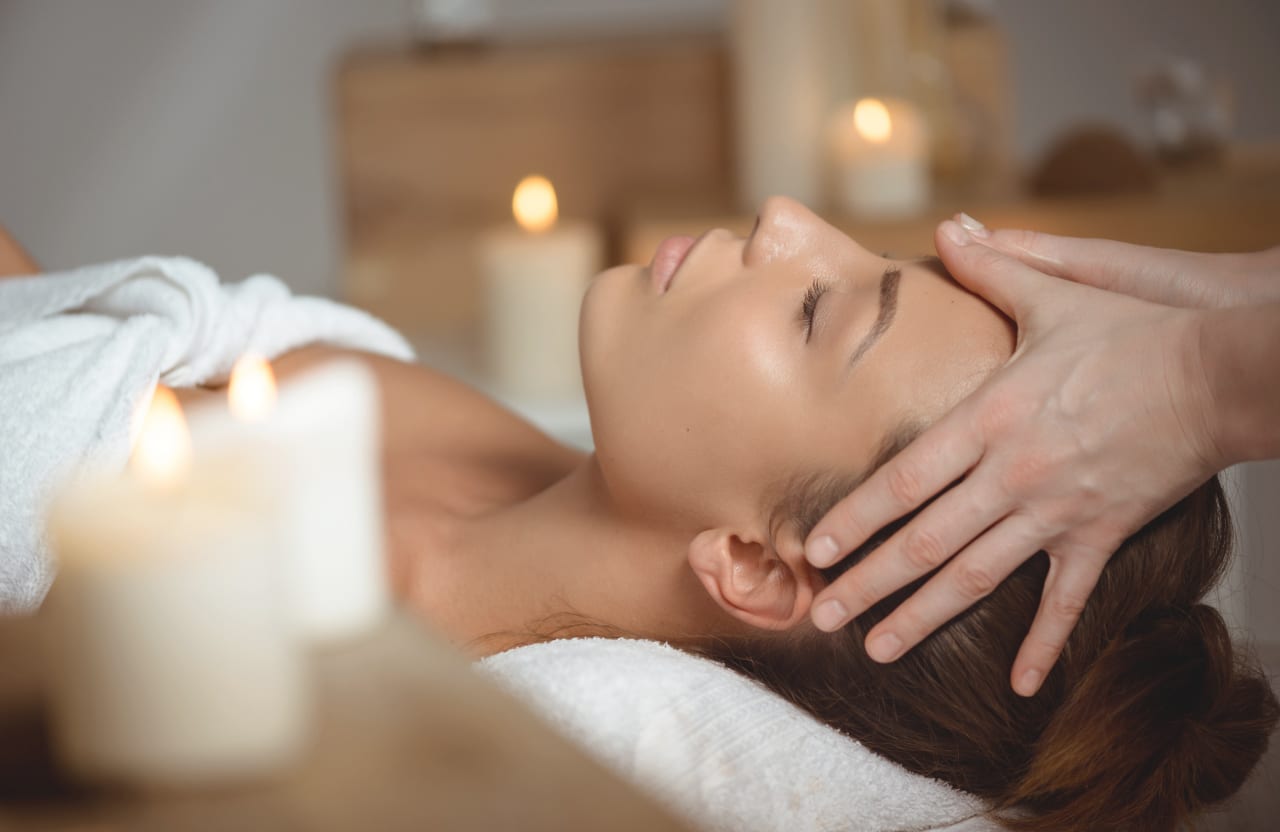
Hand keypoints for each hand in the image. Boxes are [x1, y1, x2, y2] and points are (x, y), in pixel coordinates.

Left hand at [804, 217, 1226, 696]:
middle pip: (924, 541)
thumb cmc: (1131, 334)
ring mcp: (1056, 511)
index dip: (855, 519)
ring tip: (877, 649)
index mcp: (989, 418)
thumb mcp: (1055, 295)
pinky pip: (1067, 599)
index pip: (903, 480)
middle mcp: (1011, 474)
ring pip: (976, 576)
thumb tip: (949, 226)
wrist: (1218, 374)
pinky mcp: (1102, 534)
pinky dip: (1045, 643)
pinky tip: (1019, 685)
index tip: (815, 550)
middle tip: (821, 617)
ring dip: (923, 616)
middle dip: (868, 583)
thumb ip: (995, 265)